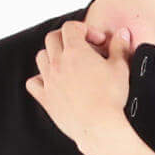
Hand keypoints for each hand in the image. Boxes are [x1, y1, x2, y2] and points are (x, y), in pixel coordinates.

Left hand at [25, 16, 131, 151]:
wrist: (99, 126)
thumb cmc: (110, 98)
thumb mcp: (120, 68)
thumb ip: (119, 47)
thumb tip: (122, 34)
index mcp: (75, 51)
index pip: (71, 27)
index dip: (85, 29)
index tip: (97, 41)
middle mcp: (58, 63)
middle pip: (52, 38)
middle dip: (66, 38)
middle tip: (80, 47)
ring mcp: (49, 81)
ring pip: (41, 57)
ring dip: (52, 55)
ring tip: (66, 62)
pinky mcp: (46, 99)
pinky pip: (32, 83)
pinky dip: (39, 78)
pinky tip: (51, 81)